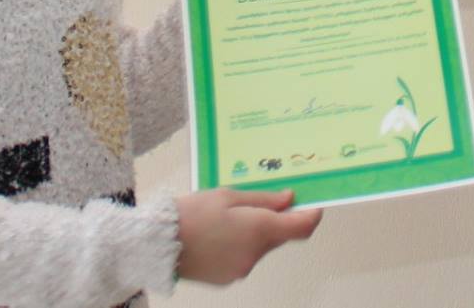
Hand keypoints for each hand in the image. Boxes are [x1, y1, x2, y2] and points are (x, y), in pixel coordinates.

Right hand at [174, 187, 321, 283]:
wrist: (158, 243)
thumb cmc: (193, 212)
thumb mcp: (229, 196)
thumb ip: (264, 199)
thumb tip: (289, 200)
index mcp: (259, 229)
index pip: (301, 228)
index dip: (312, 216)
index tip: (314, 206)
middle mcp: (256, 253)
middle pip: (280, 237)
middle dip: (278, 221)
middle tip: (265, 203)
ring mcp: (242, 269)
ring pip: (261, 248)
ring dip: (256, 234)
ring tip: (229, 218)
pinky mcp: (228, 278)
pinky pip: (244, 259)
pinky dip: (240, 246)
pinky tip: (219, 235)